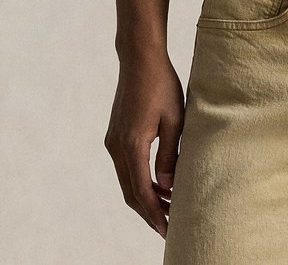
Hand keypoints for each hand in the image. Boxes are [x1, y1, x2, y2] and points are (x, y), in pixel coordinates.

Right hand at [103, 52, 184, 237]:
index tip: (168, 229)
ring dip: (145, 197)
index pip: (142, 190)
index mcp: (132, 144)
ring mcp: (113, 142)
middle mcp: (117, 147)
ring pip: (127, 182)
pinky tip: (157, 185)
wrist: (139, 59)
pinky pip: (126, 168)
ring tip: (168, 208)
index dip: (155, 213)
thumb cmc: (162, 84)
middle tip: (169, 227)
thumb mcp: (174, 119)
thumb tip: (167, 187)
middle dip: (149, 212)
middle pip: (131, 192)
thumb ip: (169, 155)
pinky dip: (139, 182)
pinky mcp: (115, 136)